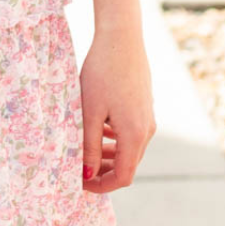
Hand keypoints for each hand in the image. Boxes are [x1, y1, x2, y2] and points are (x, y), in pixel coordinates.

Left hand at [79, 15, 156, 191]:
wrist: (121, 39)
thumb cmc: (102, 73)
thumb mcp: (89, 112)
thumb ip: (88, 147)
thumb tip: (86, 176)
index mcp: (135, 135)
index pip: (122, 177)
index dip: (101, 186)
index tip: (79, 184)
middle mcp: (147, 130)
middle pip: (127, 165)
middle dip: (102, 173)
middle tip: (77, 171)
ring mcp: (147, 118)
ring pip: (128, 150)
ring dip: (107, 156)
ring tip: (83, 153)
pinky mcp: (143, 107)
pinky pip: (130, 134)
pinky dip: (113, 140)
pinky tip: (95, 131)